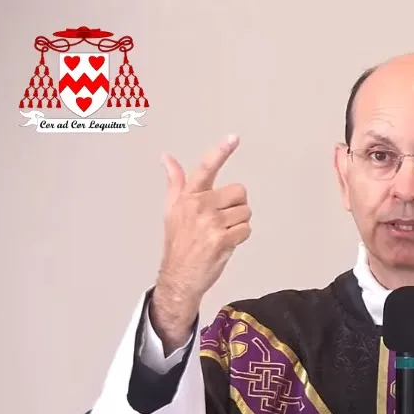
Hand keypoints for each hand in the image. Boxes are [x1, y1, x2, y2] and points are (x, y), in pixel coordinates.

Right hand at [150, 135, 250, 352]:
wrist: (179, 275)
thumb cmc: (179, 242)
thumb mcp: (172, 209)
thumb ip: (175, 182)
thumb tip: (166, 158)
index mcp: (188, 197)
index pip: (205, 168)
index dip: (220, 151)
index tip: (233, 137)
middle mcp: (198, 206)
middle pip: (239, 192)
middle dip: (236, 206)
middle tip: (221, 220)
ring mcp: (210, 223)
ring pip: (245, 213)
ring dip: (239, 224)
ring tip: (221, 233)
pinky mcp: (222, 239)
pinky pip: (246, 230)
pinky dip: (240, 238)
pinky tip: (225, 244)